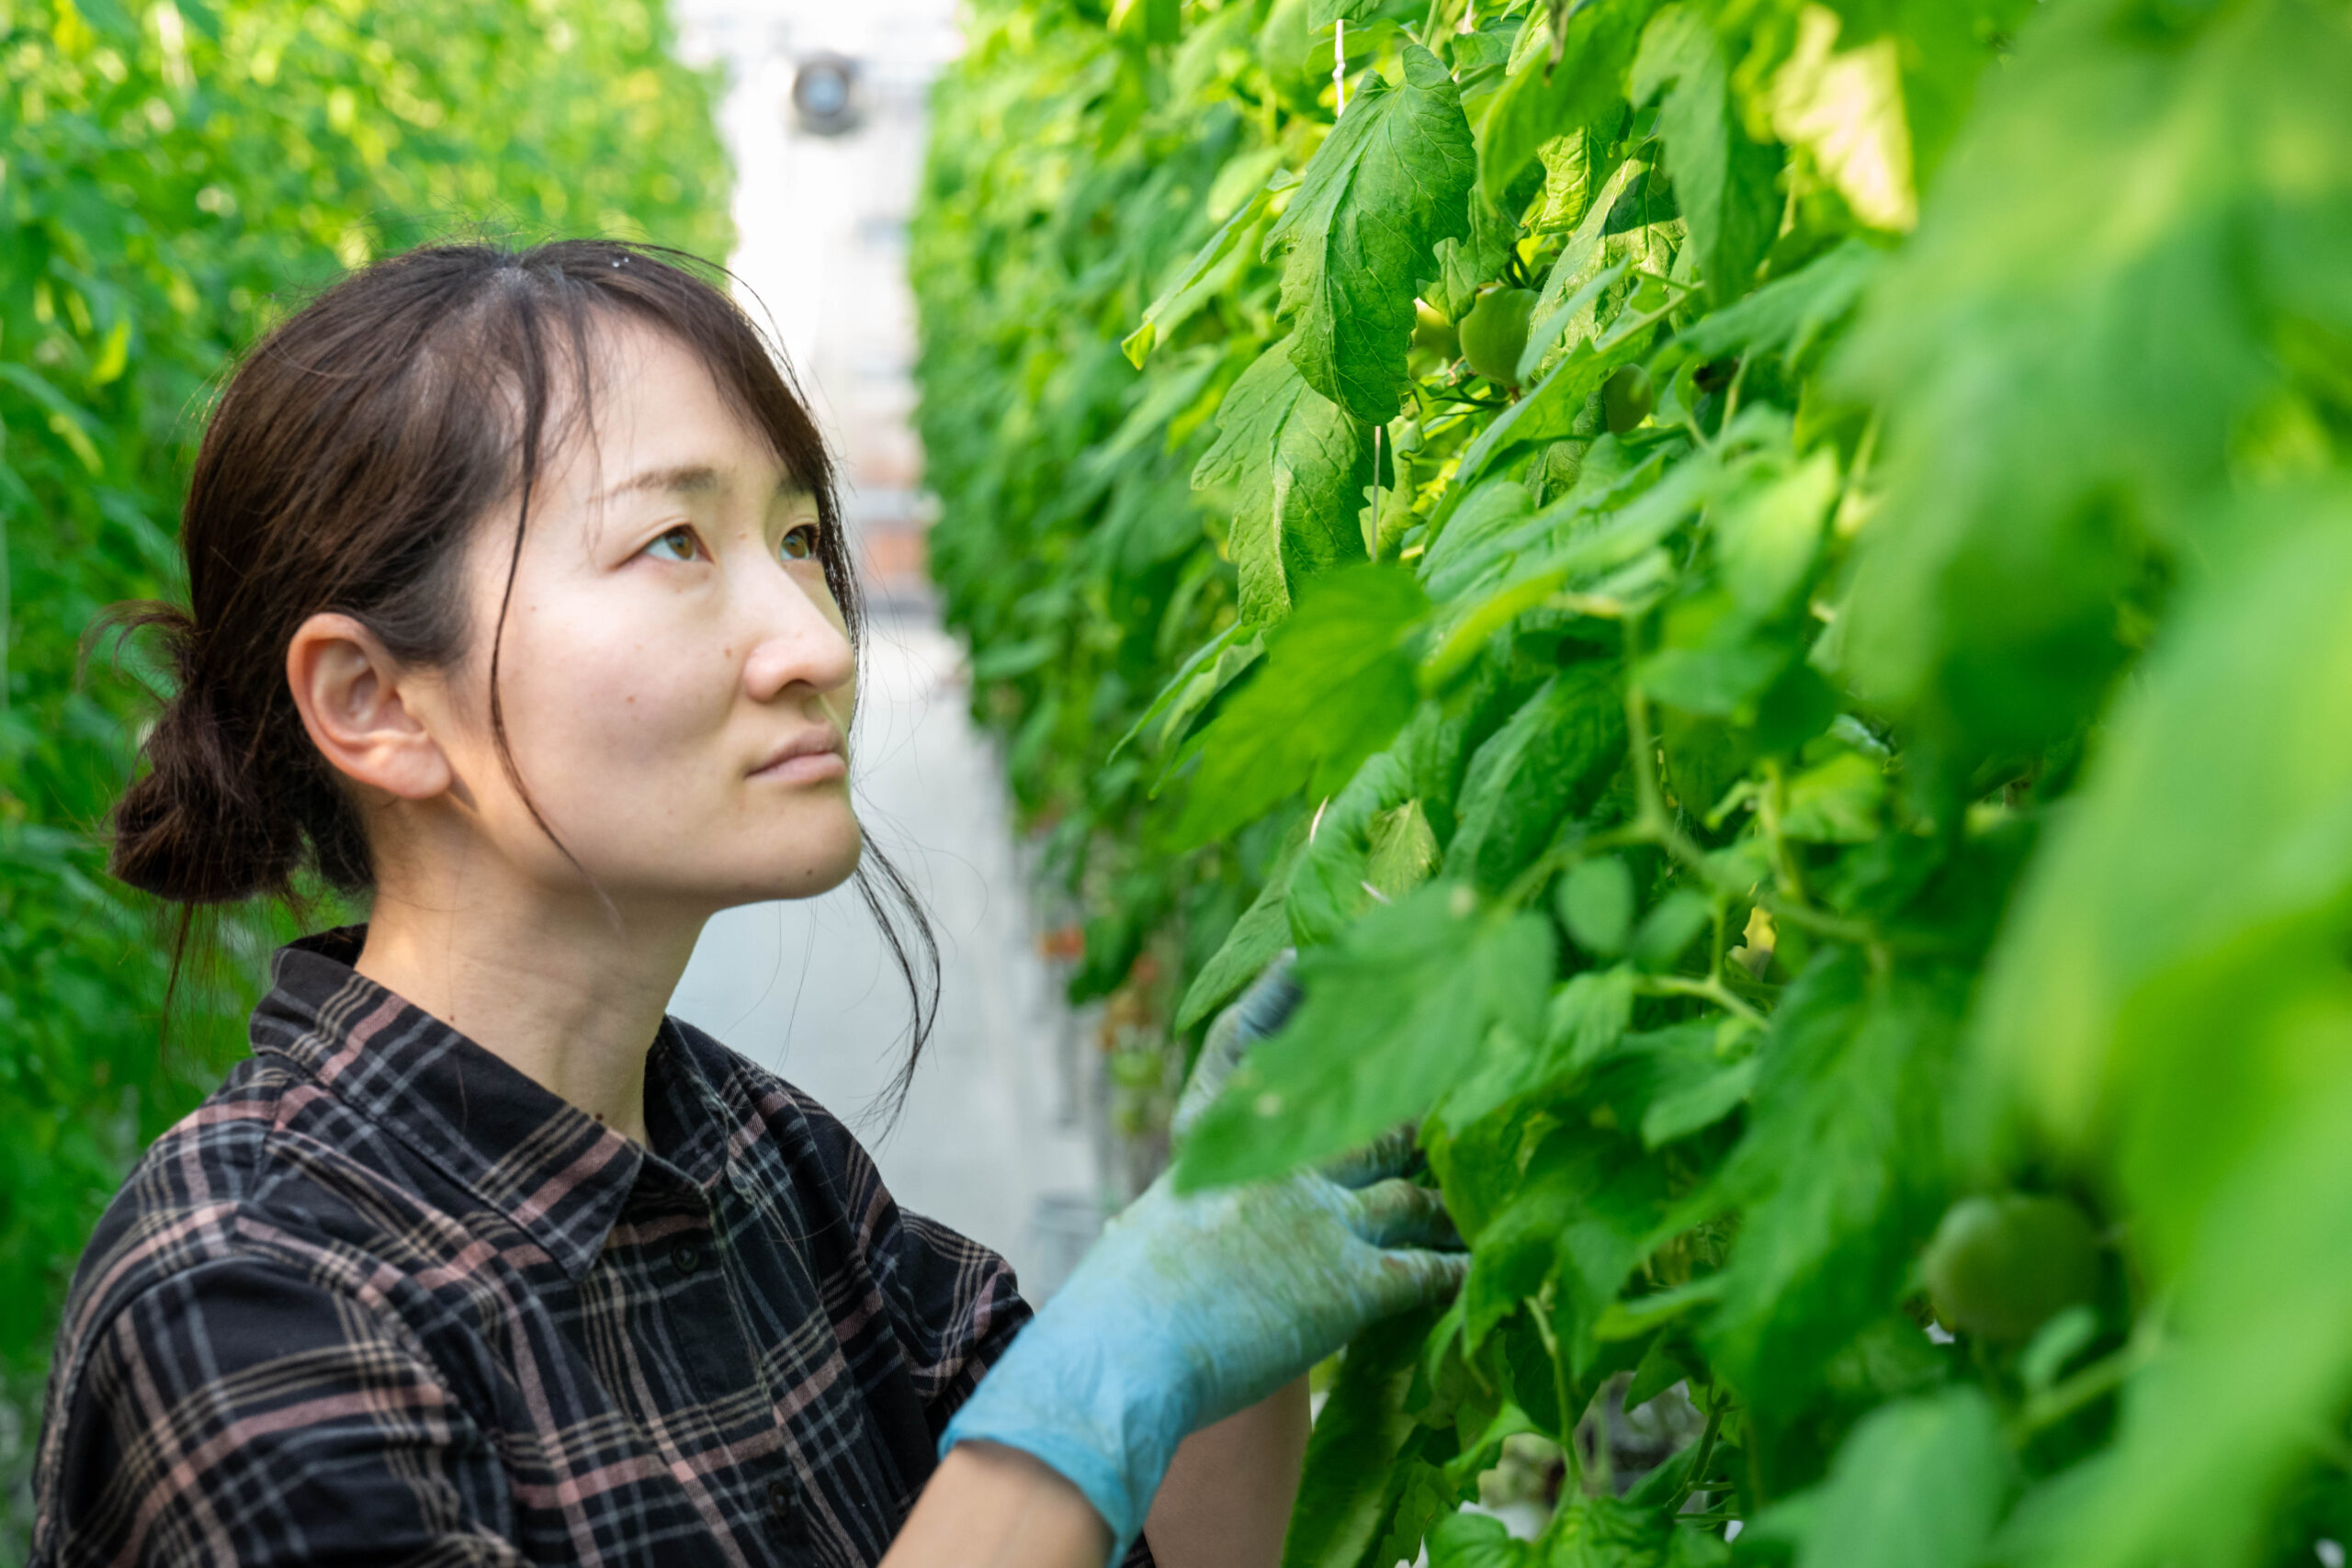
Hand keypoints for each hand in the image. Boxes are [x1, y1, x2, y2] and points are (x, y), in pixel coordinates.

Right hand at [938, 959, 1466, 1563]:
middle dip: (1408, 1119)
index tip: (1303, 956)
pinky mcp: (1354, 1279)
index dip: (1277, 1001)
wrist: (1132, 1347)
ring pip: (1410, 1195)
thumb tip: (1149, 1227)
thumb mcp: (1146, 1231)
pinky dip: (1456, 1270)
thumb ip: (1179, 1214)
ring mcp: (1323, 1216)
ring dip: (1447, 1203)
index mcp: (1217, 1144)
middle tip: (1450, 1108)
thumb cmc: (1119, 1302)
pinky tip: (1480, 1271)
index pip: (1248, 1051)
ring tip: (1481, 1198)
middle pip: (1364, 1123)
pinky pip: (1426, 1269)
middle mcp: (1281, 1164)